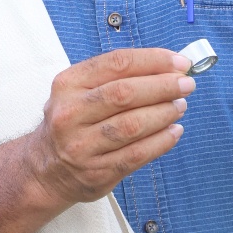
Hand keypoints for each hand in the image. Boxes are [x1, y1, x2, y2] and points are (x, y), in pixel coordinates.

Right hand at [28, 48, 194, 206]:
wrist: (45, 169)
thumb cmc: (73, 121)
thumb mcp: (79, 90)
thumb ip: (118, 76)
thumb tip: (169, 66)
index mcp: (68, 84)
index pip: (117, 63)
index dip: (153, 60)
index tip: (179, 62)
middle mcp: (70, 113)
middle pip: (125, 93)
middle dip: (163, 86)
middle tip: (186, 84)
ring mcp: (82, 146)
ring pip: (133, 125)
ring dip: (164, 113)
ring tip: (180, 106)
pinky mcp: (96, 172)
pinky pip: (137, 154)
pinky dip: (161, 142)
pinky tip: (174, 131)